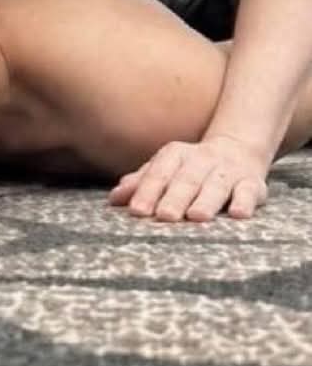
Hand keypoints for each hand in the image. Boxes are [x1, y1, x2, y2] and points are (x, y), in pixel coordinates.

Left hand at [109, 134, 269, 221]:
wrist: (237, 149)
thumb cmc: (191, 168)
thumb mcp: (165, 169)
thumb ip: (141, 183)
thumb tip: (113, 199)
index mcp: (175, 155)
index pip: (159, 173)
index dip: (147, 191)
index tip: (136, 210)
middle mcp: (201, 161)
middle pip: (186, 180)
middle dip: (175, 197)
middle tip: (164, 216)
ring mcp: (228, 171)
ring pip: (216, 186)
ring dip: (207, 200)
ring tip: (197, 216)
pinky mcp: (252, 183)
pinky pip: (249, 192)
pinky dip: (245, 201)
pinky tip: (238, 214)